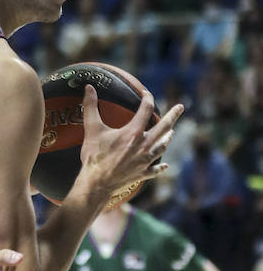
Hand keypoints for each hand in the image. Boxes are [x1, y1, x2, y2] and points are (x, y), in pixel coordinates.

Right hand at [78, 85, 182, 200]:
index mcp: (134, 132)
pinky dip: (160, 166)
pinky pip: (155, 169)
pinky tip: (164, 164)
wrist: (96, 183)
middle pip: (164, 127)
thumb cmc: (94, 156)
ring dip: (167, 138)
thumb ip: (90, 106)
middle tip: (181, 107)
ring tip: (171, 133)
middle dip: (173, 116)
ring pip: (162, 146)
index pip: (146, 109)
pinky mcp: (142, 173)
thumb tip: (88, 87)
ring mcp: (145, 160)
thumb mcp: (92, 129)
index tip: (146, 93)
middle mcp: (144, 145)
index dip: (147, 98)